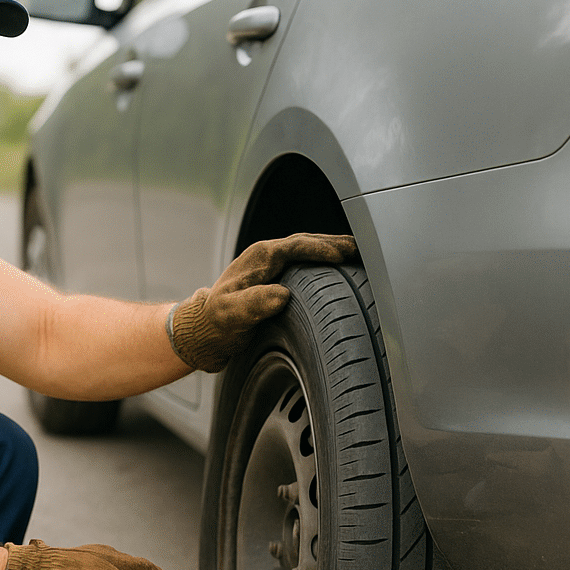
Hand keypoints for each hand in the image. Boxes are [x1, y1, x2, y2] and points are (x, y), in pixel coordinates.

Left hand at [168, 233, 357, 371]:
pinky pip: (306, 262)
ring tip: (359, 254)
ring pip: (308, 249)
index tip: (345, 255)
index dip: (322, 249)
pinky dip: (324, 262)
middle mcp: (267, 255)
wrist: (205, 328)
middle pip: (308, 242)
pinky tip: (340, 270)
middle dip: (336, 243)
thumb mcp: (232, 315)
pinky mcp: (277, 275)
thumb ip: (254, 304)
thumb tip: (281, 295)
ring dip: (332, 249)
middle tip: (364, 249)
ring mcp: (272, 264)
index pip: (297, 246)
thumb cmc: (217, 322)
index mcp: (260, 257)